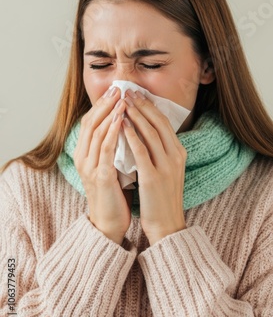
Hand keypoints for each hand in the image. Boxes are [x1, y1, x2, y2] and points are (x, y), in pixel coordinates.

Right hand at [74, 87, 130, 244]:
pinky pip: (106, 150)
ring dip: (110, 114)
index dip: (102, 105)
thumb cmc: (113, 193)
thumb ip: (112, 148)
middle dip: (105, 104)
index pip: (91, 122)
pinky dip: (113, 133)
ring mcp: (89, 167)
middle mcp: (83, 158)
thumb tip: (124, 125)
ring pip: (97, 133)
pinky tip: (121, 121)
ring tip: (122, 99)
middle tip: (118, 88)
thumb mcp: (110, 166)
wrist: (109, 223)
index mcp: (85, 155)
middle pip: (91, 123)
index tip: (115, 91)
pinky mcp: (100, 177)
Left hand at [123, 90, 186, 244]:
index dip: (150, 106)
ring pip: (151, 132)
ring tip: (122, 102)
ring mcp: (166, 166)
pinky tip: (122, 124)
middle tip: (127, 91)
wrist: (167, 225)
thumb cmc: (162, 198)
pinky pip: (141, 151)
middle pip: (158, 122)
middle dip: (142, 105)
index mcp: (178, 153)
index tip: (137, 94)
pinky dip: (132, 135)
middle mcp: (175, 156)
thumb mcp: (167, 171)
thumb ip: (160, 152)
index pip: (164, 123)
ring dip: (135, 115)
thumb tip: (147, 133)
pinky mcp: (153, 177)